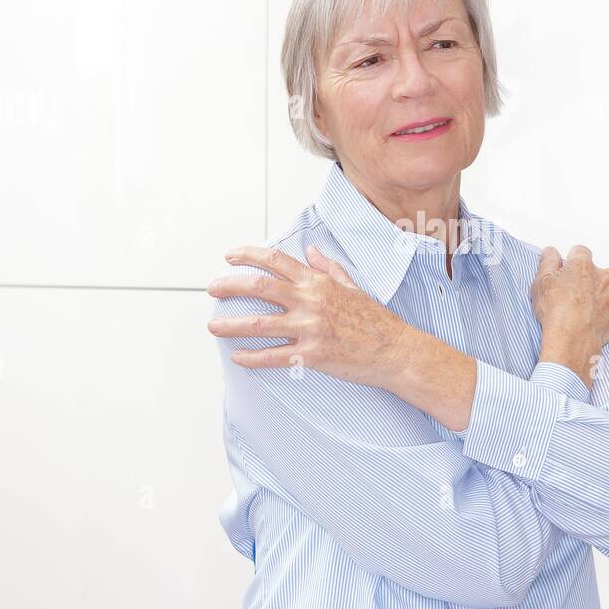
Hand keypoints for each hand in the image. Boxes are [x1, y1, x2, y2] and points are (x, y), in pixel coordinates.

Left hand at [207, 244, 415, 388]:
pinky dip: (251, 358)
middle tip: (213, 288)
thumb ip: (328, 268)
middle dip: (230, 285)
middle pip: (259, 286)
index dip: (248, 254)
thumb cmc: (376, 319)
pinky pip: (273, 357)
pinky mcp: (311, 356)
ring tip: (214, 326)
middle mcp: (310, 302)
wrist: (395, 350)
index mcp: (318, 282)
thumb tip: (311, 251)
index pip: (276, 260)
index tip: (230, 256)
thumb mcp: (352, 286)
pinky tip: (237, 357)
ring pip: (259, 323)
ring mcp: (309, 329)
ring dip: (231, 325)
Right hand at [530, 245, 608, 386]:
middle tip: (590, 294)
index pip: (582, 253)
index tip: (573, 269)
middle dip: (603, 279)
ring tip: (602, 312)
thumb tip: (551, 252)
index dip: (576, 261)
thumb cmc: (557, 312)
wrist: (572, 337)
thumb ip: (548, 263)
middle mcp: (605, 276)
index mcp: (583, 266)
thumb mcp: (541, 283)